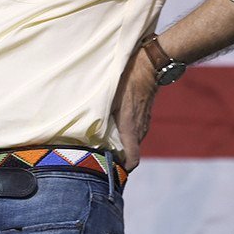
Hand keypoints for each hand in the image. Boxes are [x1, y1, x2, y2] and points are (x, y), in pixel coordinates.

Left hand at [111, 47, 158, 170]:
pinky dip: (125, 132)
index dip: (122, 169)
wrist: (148, 64)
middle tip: (99, 152)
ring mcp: (144, 122)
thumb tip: (85, 128)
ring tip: (104, 139)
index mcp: (130, 129)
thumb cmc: (126, 79)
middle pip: (129, 152)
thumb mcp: (108, 97)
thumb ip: (99, 114)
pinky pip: (135, 130)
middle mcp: (140, 129)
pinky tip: (113, 123)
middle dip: (117, 155)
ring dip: (121, 142)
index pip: (133, 160)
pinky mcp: (144, 114)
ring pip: (131, 140)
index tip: (109, 168)